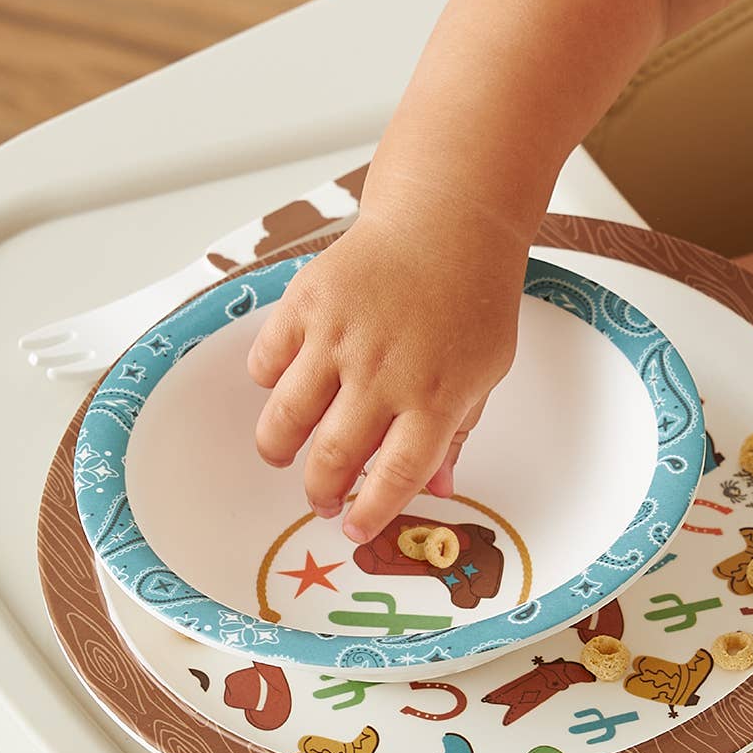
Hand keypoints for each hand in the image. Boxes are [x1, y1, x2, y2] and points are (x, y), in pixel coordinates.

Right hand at [247, 211, 525, 543]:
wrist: (447, 224)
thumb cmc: (473, 300)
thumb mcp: (486, 373)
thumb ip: (459, 432)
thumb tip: (439, 489)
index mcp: (435, 399)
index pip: (393, 478)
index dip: (368, 514)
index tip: (353, 528)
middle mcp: (383, 374)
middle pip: (332, 457)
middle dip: (318, 492)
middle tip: (318, 498)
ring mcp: (339, 337)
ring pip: (286, 419)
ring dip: (278, 448)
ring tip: (283, 454)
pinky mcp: (306, 304)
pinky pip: (266, 362)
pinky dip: (267, 382)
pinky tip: (285, 385)